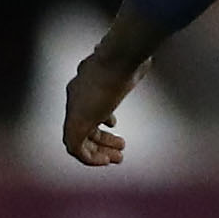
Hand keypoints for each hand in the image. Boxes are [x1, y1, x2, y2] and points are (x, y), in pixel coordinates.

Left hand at [61, 48, 142, 165]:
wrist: (118, 56)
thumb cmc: (128, 58)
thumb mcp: (131, 63)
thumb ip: (133, 68)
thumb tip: (144, 63)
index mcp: (86, 81)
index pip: (87, 106)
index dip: (101, 120)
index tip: (114, 126)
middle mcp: (76, 95)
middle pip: (84, 124)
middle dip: (102, 140)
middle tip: (120, 148)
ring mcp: (74, 109)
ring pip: (78, 138)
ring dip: (98, 151)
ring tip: (116, 157)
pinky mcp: (77, 122)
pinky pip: (75, 148)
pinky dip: (90, 158)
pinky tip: (105, 160)